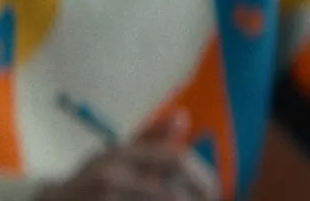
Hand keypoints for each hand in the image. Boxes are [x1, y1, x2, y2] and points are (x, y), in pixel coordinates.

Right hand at [37, 112, 220, 200]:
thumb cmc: (94, 182)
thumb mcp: (119, 156)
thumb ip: (151, 138)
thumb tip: (183, 116)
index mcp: (121, 152)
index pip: (175, 158)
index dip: (203, 177)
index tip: (215, 193)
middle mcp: (110, 173)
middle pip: (168, 192)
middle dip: (192, 200)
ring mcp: (103, 196)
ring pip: (160, 200)